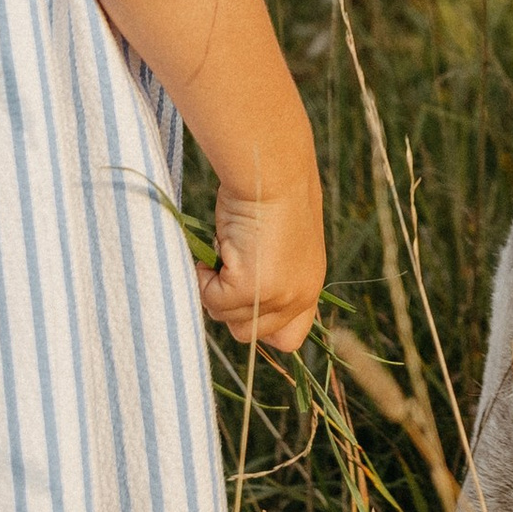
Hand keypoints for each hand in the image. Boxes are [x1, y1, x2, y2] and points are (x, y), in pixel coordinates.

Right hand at [201, 172, 324, 356]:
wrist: (270, 173)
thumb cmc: (269, 195)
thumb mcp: (276, 246)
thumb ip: (266, 276)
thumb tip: (228, 299)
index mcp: (308, 287)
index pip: (288, 338)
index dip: (260, 326)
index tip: (243, 300)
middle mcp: (298, 297)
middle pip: (249, 334)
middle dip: (229, 307)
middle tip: (225, 269)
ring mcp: (277, 296)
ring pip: (227, 319)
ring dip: (215, 289)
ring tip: (224, 251)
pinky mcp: (253, 288)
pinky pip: (213, 300)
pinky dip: (204, 277)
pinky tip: (216, 247)